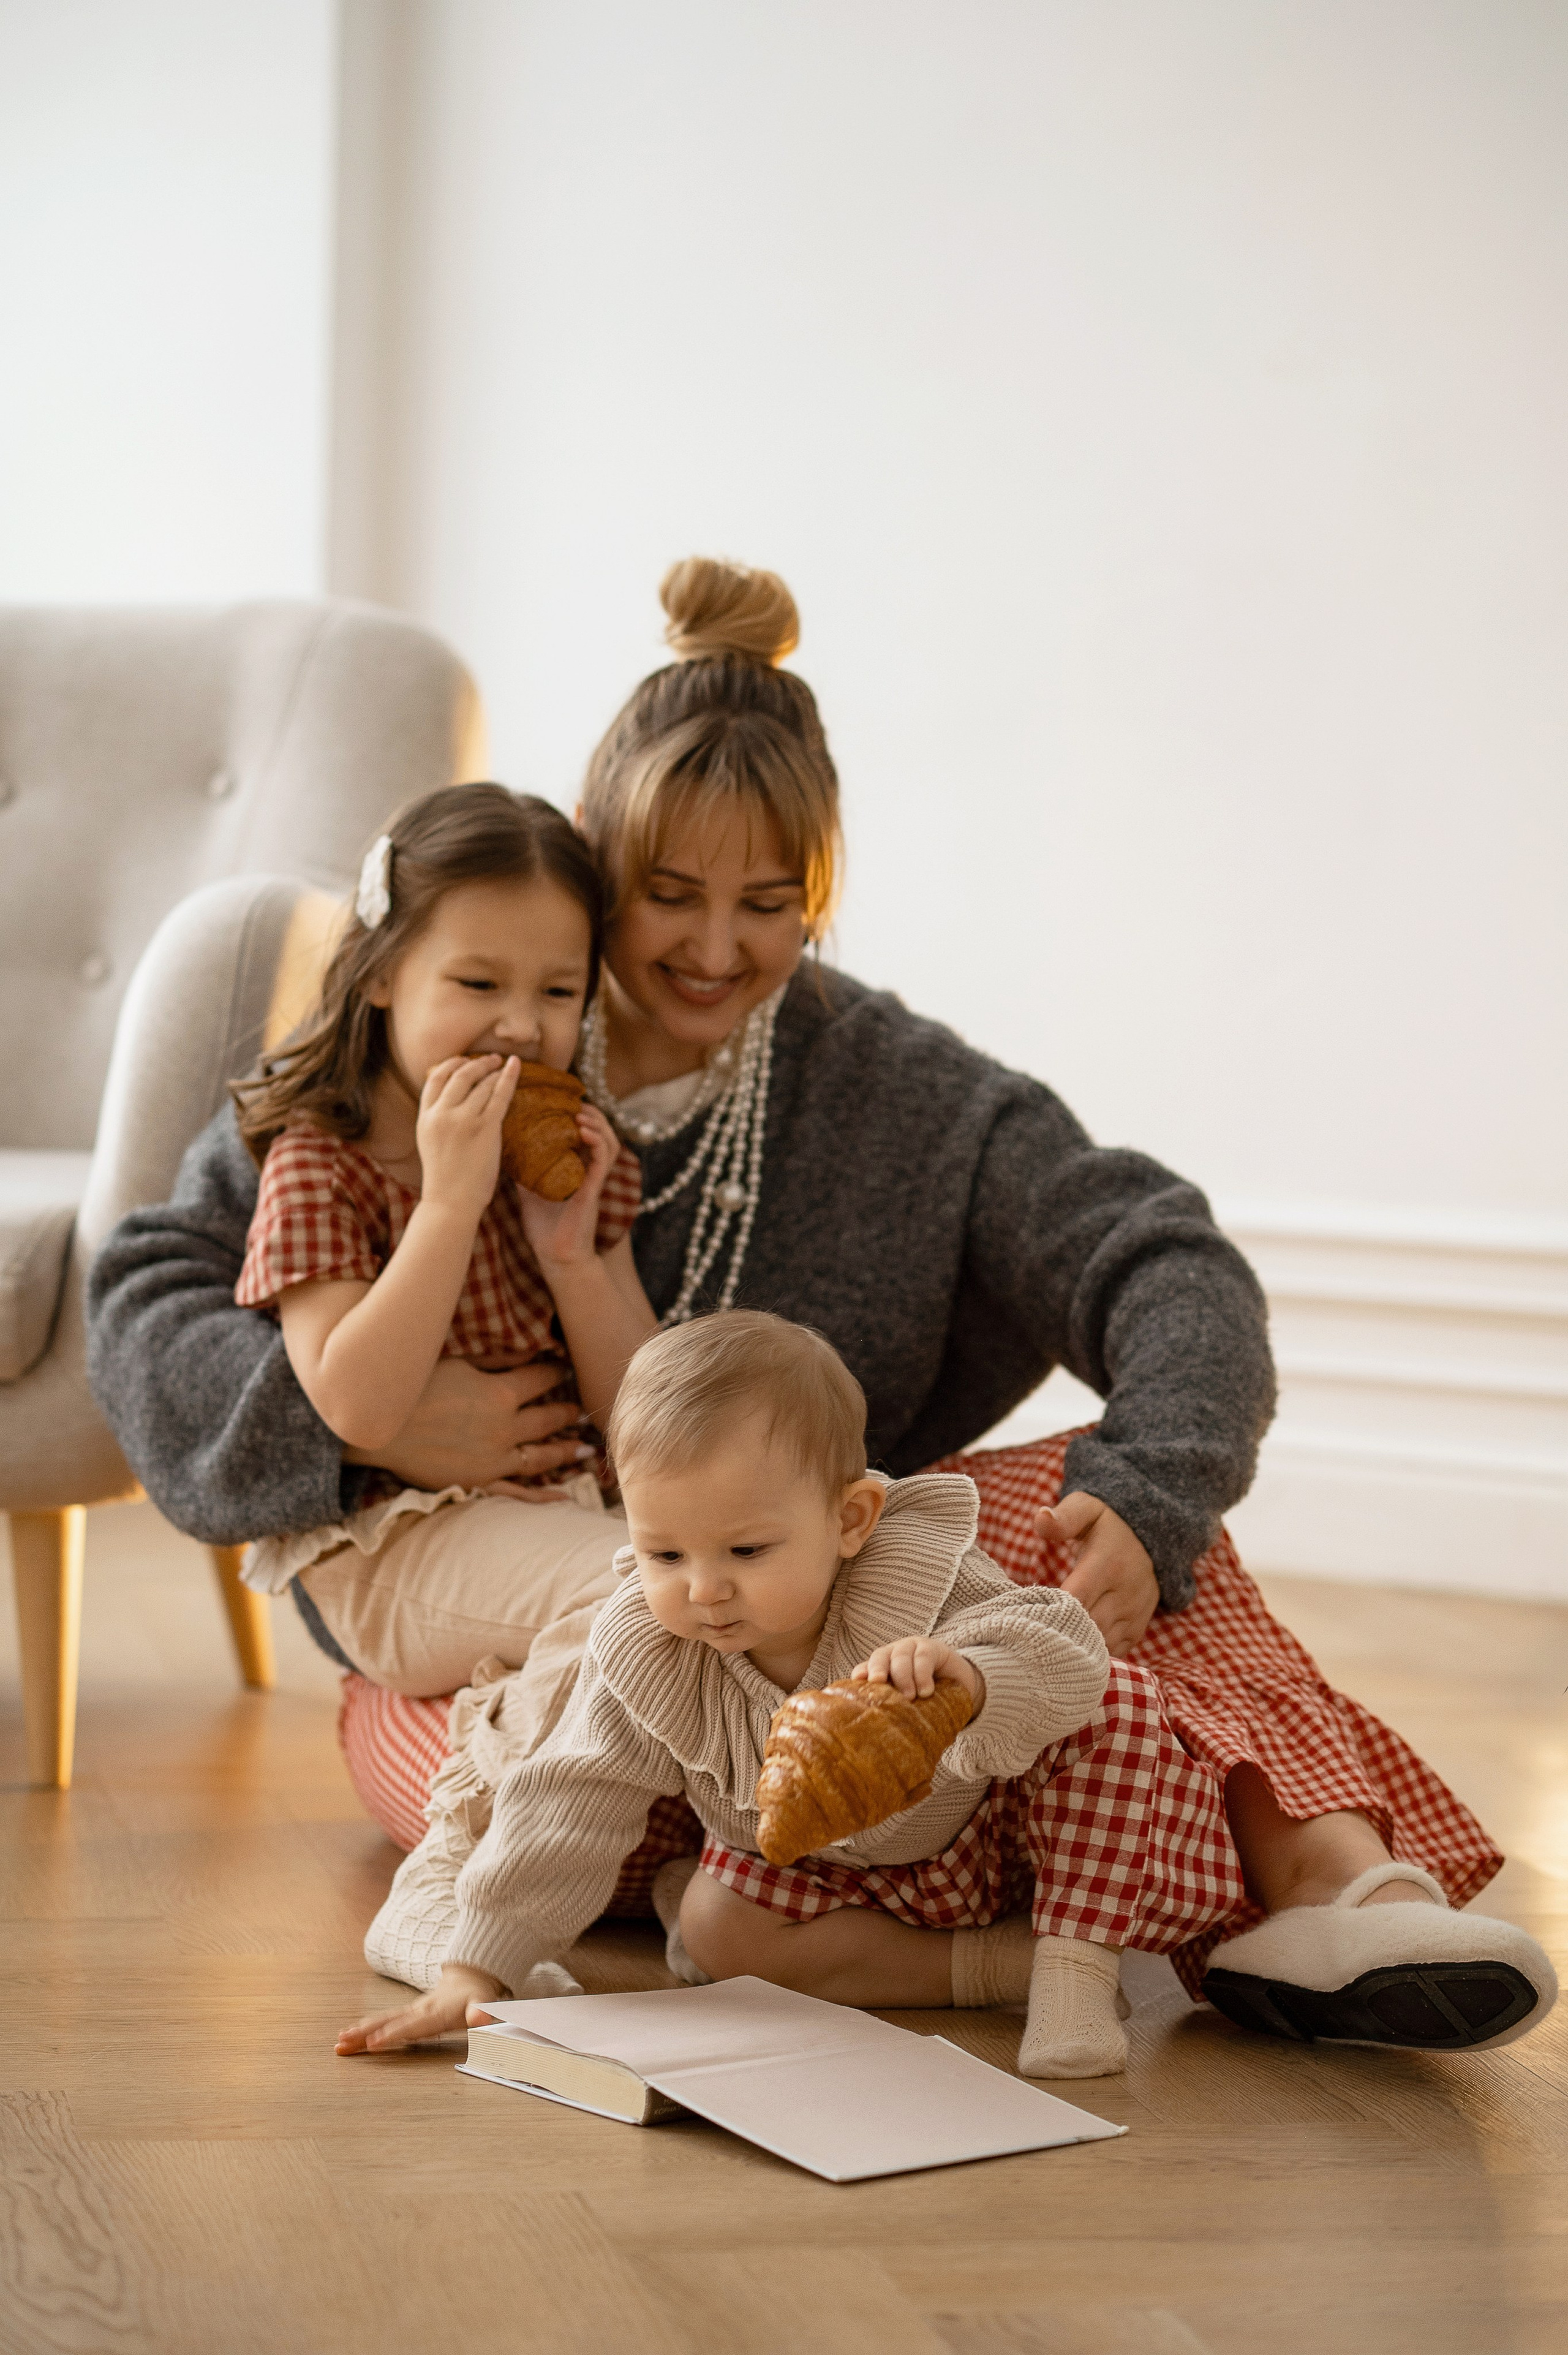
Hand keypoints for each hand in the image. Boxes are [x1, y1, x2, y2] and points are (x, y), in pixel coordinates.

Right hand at [336, 1962, 504, 2053]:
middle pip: (389, 2022)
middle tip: (343, 2042)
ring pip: (383, 2021)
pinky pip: (386, 2022)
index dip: (394, 2033)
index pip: (412, 2025)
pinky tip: (353, 2038)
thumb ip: (482, 2011)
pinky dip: (368, 2030)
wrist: (470, 1974)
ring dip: (361, 2032)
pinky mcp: (408, 2014)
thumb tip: (481, 2018)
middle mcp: (419, 2011)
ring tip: (340, 2042)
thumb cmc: (476, 1994)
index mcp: (436, 2012)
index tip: (374, 2042)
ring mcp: (412, 2011)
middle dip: (366, 2033)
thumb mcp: (484, 2001)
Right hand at [342, 1356, 594, 1488]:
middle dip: (566, 1412)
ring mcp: (493, 1460)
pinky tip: (563, 1495)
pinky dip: (542, 1496)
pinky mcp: (479, 1482)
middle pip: (548, 1418)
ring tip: (584, 1448)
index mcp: (500, 1393)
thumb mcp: (457, 1361)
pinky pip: (518, 1492)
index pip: (542, 1379)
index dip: (555, 1371)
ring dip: (566, 1451)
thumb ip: (498, 1358)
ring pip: (541, 1457)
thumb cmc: (412, 1386)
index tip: (562, 1367)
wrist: (374, 1427)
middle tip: (579, 1410)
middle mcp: (504, 1429)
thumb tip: (533, 1352)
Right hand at [414, 1054, 519, 1219]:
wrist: (451, 1201)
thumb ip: (438, 1118)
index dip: (451, 1064)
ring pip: (481, 1083)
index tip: (463, 1060)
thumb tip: (455, 1097)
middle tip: (490, 1059)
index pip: (435, 1078)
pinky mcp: (485, 1128)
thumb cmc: (445, 1176)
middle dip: (476, 1063)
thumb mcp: (430, 1141)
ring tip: (501, 1066)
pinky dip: (508, 1076)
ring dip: (492, 1071)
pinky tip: (515, 1065)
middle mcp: (441, 1115)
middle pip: (458, 1075)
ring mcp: (463, 1120)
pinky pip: (500, 1095)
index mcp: (425, 1117)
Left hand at [516, 1104, 620, 1275]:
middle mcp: (588, 1171)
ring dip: (598, 1123)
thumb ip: (524, 1169)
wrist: (555, 1256)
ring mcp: (593, 1180)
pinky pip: (602, 1161)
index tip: (562, 1101)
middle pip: (601, 1132)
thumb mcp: (529, 1190)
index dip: (579, 1115)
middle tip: (574, 1102)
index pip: (585, 1134)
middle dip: (591, 1113)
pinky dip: (597, 1143)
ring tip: (581, 1112)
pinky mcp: (594, 1189)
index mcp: (576, 1168)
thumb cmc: (544, 1227)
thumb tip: (502, 1148)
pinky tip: (584, 1131)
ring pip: (608, 1142)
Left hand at [851, 1637, 984, 1710]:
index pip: (866, 1667)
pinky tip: (926, 1691)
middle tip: (879, 1683)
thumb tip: (877, 1736)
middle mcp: (893, 1655)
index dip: (861, 1672)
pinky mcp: (931, 1647)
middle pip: (880, 1657)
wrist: (959, 1686)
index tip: (858, 1681)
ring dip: (903, 1676)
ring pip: (901, 1656)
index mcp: (882, 1668)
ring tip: (910, 1697)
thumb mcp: (908, 1703)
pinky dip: (923, 1674)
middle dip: (878, 1669)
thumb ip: (894, 1708)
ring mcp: (911, 1647)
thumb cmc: (927, 1699)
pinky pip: (923, 1657)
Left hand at [1037, 1491, 1158, 1655]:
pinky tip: (1073, 1646)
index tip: (1025, 1613)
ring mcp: (1133, 1616)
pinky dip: (1092, 1654)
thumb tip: (1041, 1518)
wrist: (1154, 1537)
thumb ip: (1064, 1516)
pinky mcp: (1137, 1630)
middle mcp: (1124, 1595)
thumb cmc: (1107, 1524)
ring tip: (1048, 1641)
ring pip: (1099, 1646)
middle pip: (1085, 1629)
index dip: (1049, 1612)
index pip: (1075, 1601)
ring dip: (1074, 1647)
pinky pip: (1113, 1653)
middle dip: (1057, 1633)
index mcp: (1106, 1566)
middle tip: (1029, 1633)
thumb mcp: (1087, 1509)